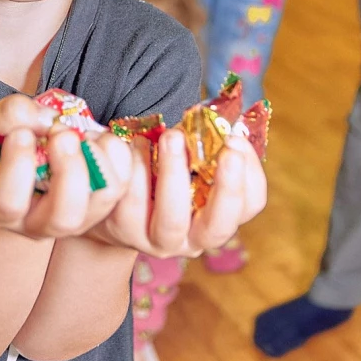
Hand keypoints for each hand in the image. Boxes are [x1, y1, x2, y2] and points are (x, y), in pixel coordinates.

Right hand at [0, 95, 132, 240]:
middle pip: (65, 217)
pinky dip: (118, 153)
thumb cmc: (7, 142)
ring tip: (83, 134)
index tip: (21, 133)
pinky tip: (98, 138)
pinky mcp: (105, 203)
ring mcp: (78, 218)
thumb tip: (47, 120)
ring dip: (98, 158)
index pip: (9, 204)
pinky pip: (125, 182)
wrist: (31, 154)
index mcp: (4, 208)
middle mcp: (42, 223)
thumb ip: (13, 115)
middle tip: (64, 135)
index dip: (17, 166)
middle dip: (70, 170)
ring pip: (103, 198)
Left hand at [88, 129, 265, 258]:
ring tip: (170, 136)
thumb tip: (222, 119)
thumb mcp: (185, 162)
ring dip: (175, 174)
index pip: (250, 206)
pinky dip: (137, 170)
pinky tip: (138, 143)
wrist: (110, 204)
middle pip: (216, 227)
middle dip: (226, 187)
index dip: (250, 174)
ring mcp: (156, 240)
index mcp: (217, 219)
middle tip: (225, 146)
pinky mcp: (122, 230)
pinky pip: (132, 204)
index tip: (236, 139)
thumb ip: (205, 147)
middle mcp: (191, 239)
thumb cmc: (157, 175)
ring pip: (171, 221)